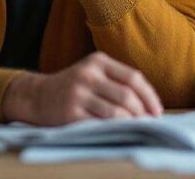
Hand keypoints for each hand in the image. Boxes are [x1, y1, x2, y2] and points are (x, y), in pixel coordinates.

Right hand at [1, 52, 163, 125]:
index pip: (133, 78)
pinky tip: (119, 132)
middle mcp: (88, 74)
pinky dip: (114, 130)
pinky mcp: (70, 113)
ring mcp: (78, 94)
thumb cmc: (74, 86)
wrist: (37, 96)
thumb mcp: (93, 72)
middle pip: (127, 95)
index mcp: (98, 61)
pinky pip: (100, 124)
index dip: (149, 96)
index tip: (157, 111)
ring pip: (116, 112)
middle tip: (148, 123)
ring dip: (131, 123)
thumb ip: (117, 81)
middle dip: (142, 112)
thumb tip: (149, 104)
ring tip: (137, 128)